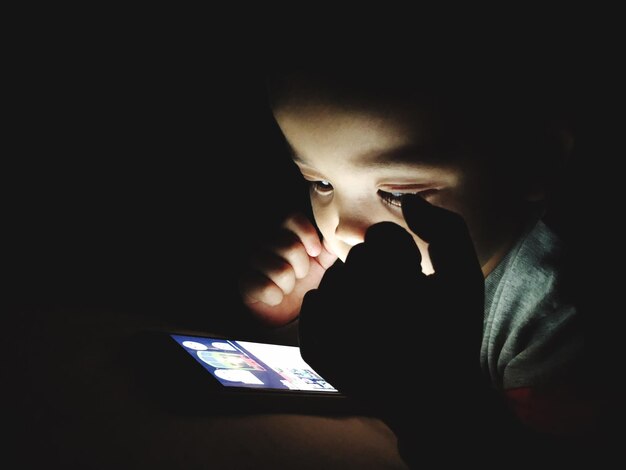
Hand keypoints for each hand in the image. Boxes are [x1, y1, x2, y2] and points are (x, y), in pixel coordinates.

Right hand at [239, 212, 337, 325]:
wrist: (283, 309)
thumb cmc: (300, 281)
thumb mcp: (319, 262)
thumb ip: (328, 246)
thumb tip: (338, 234)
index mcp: (284, 233)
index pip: (293, 218)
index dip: (307, 234)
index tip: (315, 252)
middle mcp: (265, 242)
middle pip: (291, 247)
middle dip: (302, 268)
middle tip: (298, 275)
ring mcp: (252, 260)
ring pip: (281, 271)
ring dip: (288, 285)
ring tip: (285, 286)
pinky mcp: (244, 281)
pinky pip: (267, 288)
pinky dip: (276, 297)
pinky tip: (274, 297)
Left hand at [299, 194, 484, 399]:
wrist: (431, 399)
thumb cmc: (450, 334)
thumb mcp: (464, 277)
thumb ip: (446, 229)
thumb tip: (408, 201)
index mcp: (399, 289)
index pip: (380, 239)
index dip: (400, 255)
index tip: (413, 279)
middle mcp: (359, 309)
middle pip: (355, 258)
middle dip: (377, 272)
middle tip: (398, 303)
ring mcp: (332, 332)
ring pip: (333, 279)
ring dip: (355, 290)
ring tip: (379, 318)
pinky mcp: (316, 350)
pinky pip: (314, 304)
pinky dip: (333, 310)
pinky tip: (358, 329)